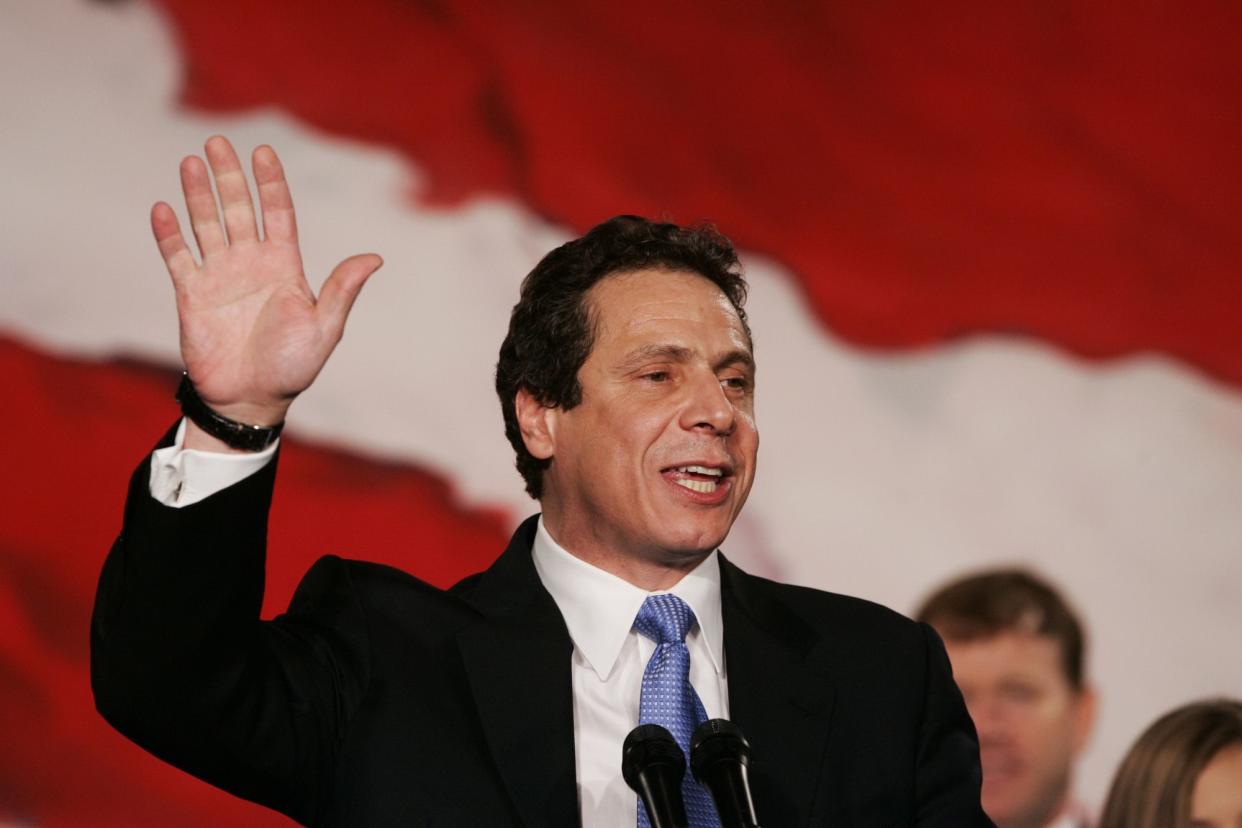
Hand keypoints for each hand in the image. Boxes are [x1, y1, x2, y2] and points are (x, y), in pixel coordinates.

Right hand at [152, 136, 380, 440]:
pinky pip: (178, 258)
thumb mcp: (325, 328)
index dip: (270, 183)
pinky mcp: (192, 295)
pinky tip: (163, 208)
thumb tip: (375, 258)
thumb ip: (342, 290)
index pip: (277, 212)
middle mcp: (250, 263)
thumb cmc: (293, 367)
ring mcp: (220, 276)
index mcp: (284, 266)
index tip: (263, 151)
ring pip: (206, 225)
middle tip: (216, 142)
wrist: (252, 400)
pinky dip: (170, 234)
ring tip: (190, 162)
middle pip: (238, 209)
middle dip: (229, 176)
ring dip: (198, 194)